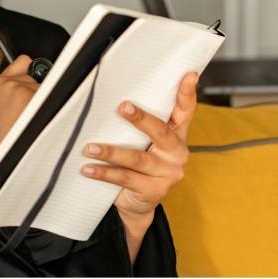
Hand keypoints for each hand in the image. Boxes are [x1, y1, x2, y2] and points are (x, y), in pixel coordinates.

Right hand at [0, 55, 38, 169]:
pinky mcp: (29, 97)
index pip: (24, 62)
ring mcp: (19, 88)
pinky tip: (36, 120)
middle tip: (29, 110)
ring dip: (42, 100)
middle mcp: (7, 82)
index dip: (32, 73)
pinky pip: (49, 96)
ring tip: (30, 118)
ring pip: (44, 87)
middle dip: (36, 90)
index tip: (37, 79)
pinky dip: (47, 107)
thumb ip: (10, 88)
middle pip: (37, 75)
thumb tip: (33, 78)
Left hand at [80, 71, 198, 218]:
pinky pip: (125, 178)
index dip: (188, 93)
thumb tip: (116, 97)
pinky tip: (88, 168)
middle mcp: (177, 152)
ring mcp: (167, 173)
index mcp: (176, 135)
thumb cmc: (138, 164)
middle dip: (141, 119)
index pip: (186, 111)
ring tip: (90, 147)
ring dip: (111, 151)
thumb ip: (140, 124)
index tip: (189, 75)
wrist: (137, 203)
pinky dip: (104, 172)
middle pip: (161, 132)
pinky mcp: (154, 190)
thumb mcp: (144, 142)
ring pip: (137, 158)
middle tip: (123, 106)